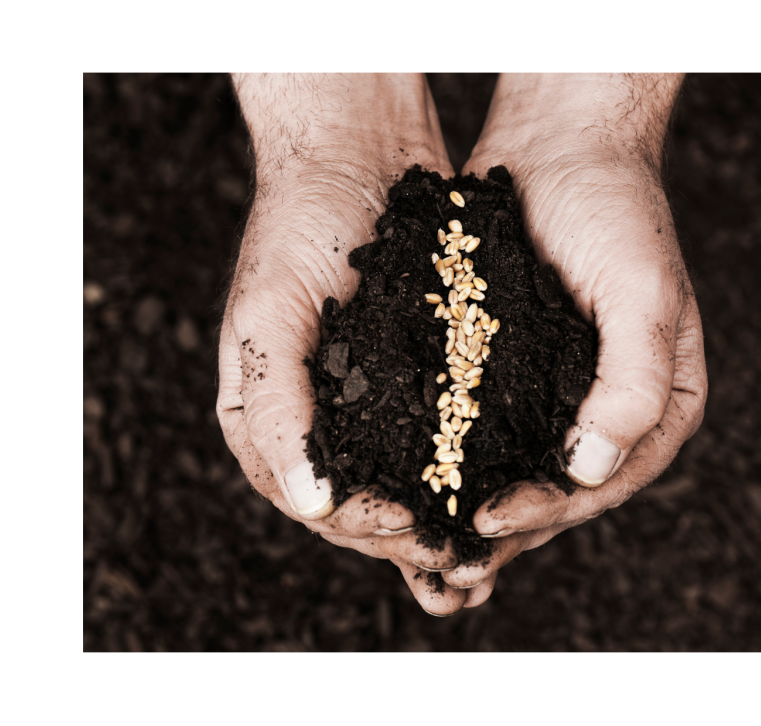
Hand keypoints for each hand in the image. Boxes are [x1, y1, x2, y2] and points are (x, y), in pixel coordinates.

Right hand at [216, 74, 489, 614]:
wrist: (354, 154)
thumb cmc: (298, 227)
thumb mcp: (269, 313)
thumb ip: (278, 408)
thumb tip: (310, 501)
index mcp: (265, 415)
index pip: (311, 499)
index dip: (362, 525)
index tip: (417, 529)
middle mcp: (313, 417)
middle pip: (359, 507)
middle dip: (410, 541)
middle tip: (466, 566)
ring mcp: (362, 400)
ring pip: (401, 485)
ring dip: (440, 527)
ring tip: (487, 563)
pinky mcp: (409, 378)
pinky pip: (433, 444)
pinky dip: (459, 479)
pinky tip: (495, 500)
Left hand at [431, 74, 708, 597]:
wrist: (563, 144)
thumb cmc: (616, 211)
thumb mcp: (644, 293)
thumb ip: (632, 384)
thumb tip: (592, 470)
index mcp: (660, 405)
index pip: (606, 482)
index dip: (550, 510)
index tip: (489, 520)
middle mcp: (609, 409)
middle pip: (558, 491)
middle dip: (504, 529)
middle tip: (442, 561)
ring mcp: (559, 392)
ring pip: (516, 470)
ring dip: (472, 507)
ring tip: (421, 545)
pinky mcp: (512, 370)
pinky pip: (483, 429)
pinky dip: (453, 459)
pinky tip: (412, 482)